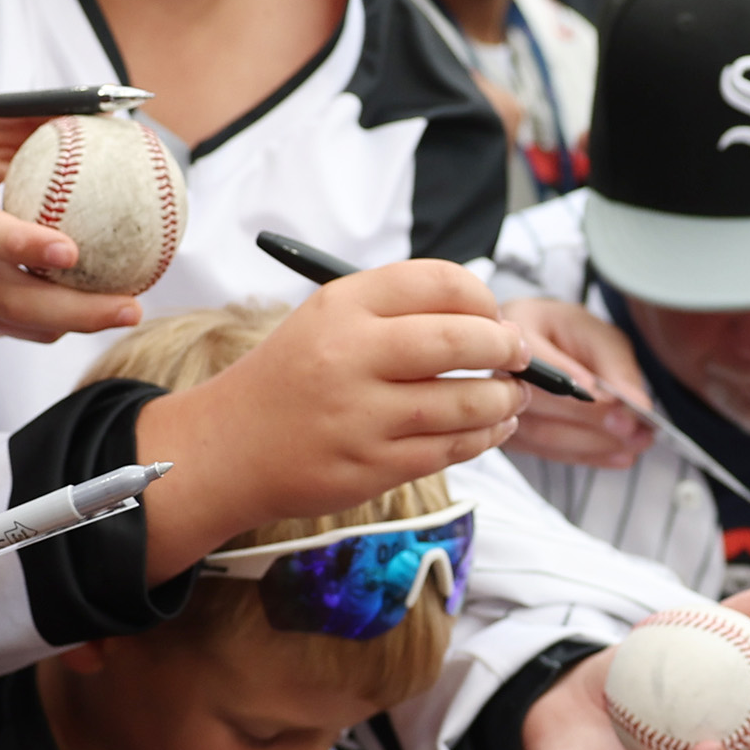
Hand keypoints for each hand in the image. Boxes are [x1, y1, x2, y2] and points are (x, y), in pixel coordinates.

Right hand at [0, 126, 146, 341]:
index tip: (73, 251)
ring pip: (11, 325)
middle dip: (76, 311)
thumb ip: (33, 125)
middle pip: (9, 300)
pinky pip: (1, 329)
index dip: (26, 246)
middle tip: (131, 305)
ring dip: (69, 325)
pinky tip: (82, 313)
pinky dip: (41, 326)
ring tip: (121, 311)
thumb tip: (109, 116)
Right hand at [134, 267, 526, 569]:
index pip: (438, 282)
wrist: (228, 448)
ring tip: (515, 396)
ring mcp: (362, 416)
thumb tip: (485, 318)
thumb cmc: (290, 380)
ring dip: (504, 400)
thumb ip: (396, 312)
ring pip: (464, 403)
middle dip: (507, 347)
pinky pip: (449, 450)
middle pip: (461, 339)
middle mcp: (351, 356)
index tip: (494, 314)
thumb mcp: (327, 321)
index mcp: (342, 306)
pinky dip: (483, 437)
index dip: (482, 297)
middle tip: (521, 355)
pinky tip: (493, 428)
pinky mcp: (371, 467)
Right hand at [496, 295, 660, 468]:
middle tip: (631, 427)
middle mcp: (498, 368)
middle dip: (589, 419)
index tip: (612, 401)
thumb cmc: (572, 334)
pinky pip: (548, 452)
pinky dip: (587, 455)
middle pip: (537, 404)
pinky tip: (619, 455)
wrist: (550, 344)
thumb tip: (637, 405)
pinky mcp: (512, 434)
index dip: (573, 385)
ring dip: (594, 444)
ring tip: (635, 443)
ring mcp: (499, 405)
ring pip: (542, 435)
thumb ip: (618, 370)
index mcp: (517, 326)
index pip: (539, 362)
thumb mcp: (601, 337)